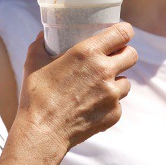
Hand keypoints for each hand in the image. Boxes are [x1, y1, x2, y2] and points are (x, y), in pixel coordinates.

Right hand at [18, 23, 136, 152]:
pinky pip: (118, 104)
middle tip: (113, 58)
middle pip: (132, 55)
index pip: (123, 33)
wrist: (42, 132)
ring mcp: (112, 95)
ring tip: (98, 86)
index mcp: (88, 52)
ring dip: (116, 81)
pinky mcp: (114, 114)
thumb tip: (43, 36)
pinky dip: (109, 104)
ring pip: (126, 82)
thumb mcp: (33, 62)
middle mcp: (105, 71)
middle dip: (125, 54)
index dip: (124, 32)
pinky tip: (92, 106)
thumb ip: (40, 45)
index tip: (121, 34)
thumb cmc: (36, 95)